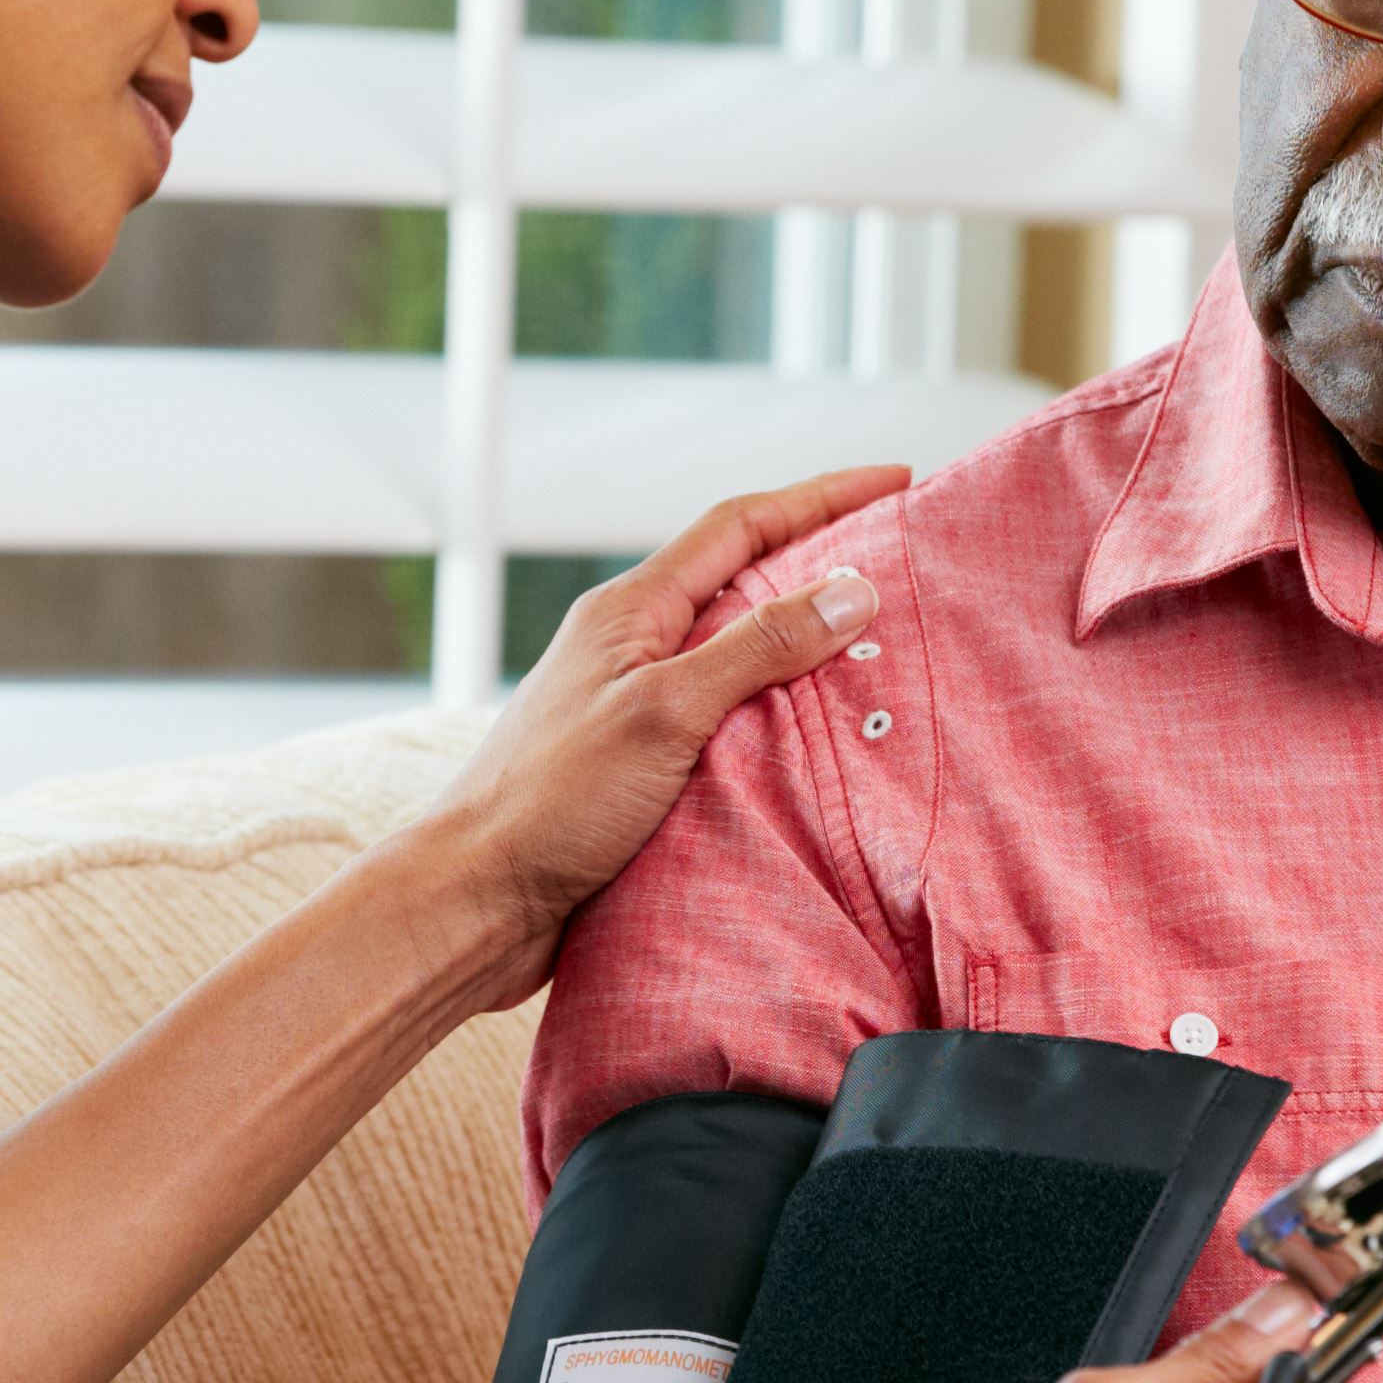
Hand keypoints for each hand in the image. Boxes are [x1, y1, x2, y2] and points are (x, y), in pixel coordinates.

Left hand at [403, 469, 904, 1002]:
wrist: (477, 901)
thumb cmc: (552, 801)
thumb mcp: (665, 711)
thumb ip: (757, 648)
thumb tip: (852, 591)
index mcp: (631, 610)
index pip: (742, 525)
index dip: (822, 497)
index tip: (896, 481)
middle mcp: (634, 648)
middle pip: (745, 582)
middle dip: (824, 563)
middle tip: (905, 562)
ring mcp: (637, 708)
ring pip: (739, 656)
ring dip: (808, 646)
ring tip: (887, 649)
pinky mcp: (644, 770)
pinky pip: (729, 722)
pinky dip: (783, 717)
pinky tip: (824, 742)